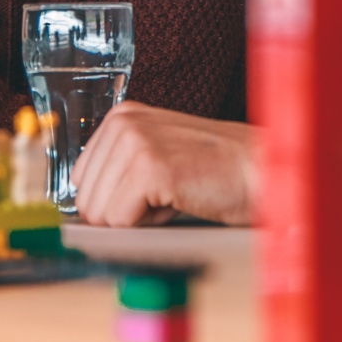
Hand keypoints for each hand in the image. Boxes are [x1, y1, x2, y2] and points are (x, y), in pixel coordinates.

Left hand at [71, 102, 256, 226]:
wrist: (260, 171)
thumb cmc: (215, 172)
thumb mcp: (157, 158)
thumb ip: (118, 172)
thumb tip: (82, 211)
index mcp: (121, 117)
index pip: (81, 181)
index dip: (117, 198)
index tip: (153, 187)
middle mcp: (123, 122)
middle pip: (86, 200)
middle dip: (125, 211)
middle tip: (168, 192)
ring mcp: (135, 142)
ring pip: (101, 214)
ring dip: (139, 218)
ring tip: (175, 194)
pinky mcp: (149, 168)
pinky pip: (120, 221)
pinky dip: (150, 224)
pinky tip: (179, 200)